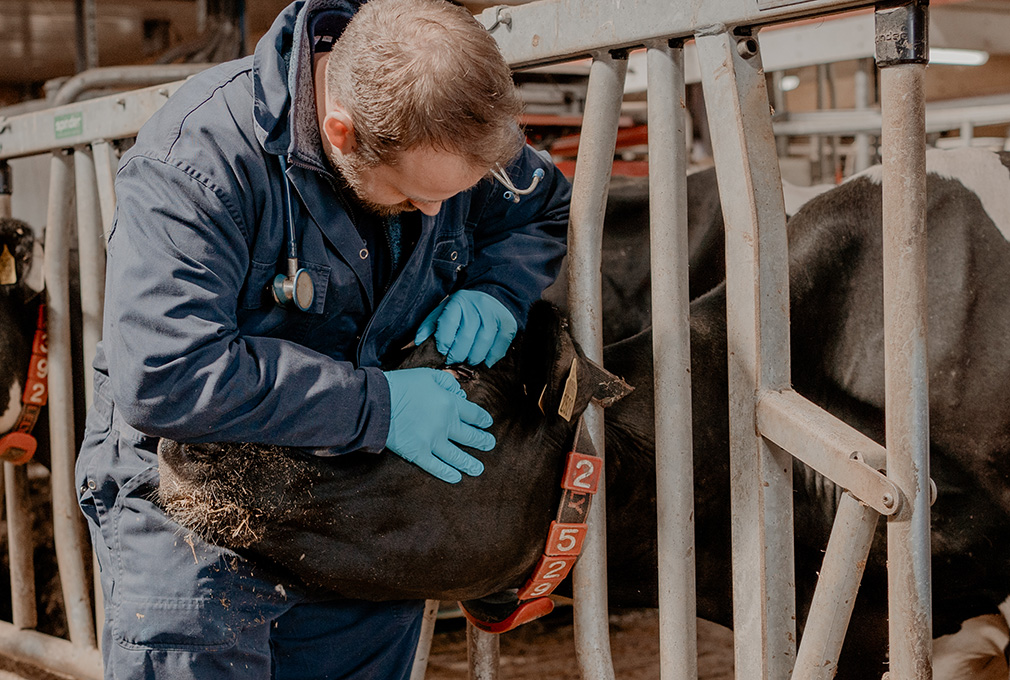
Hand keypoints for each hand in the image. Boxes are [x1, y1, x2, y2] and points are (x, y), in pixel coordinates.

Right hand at [383, 368, 494, 482]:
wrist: (377, 402)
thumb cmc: (401, 385)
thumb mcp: (427, 374)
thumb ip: (447, 382)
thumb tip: (460, 394)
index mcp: (449, 403)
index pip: (473, 414)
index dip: (482, 419)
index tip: (487, 424)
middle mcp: (445, 424)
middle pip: (469, 436)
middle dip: (482, 441)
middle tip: (490, 444)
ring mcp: (432, 441)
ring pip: (457, 456)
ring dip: (470, 463)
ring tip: (479, 469)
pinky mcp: (418, 453)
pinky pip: (436, 466)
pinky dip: (447, 473)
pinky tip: (456, 477)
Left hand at [414, 290, 516, 366]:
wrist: (491, 295)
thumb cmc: (463, 309)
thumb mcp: (444, 310)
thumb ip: (430, 325)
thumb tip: (419, 342)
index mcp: (459, 301)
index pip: (448, 324)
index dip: (444, 343)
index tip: (442, 352)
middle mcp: (477, 305)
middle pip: (466, 336)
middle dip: (457, 354)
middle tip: (454, 360)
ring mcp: (494, 314)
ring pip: (483, 342)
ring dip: (474, 357)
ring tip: (468, 361)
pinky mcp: (507, 323)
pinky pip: (500, 344)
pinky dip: (492, 356)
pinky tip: (485, 361)